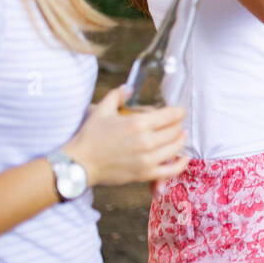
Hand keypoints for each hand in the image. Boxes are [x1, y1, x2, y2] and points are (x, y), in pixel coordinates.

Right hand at [62, 85, 189, 186]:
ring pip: (176, 148)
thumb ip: (117, 95)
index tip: (180, 111)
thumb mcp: (102, 110)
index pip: (170, 115)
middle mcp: (146, 141)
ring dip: (181, 140)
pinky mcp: (144, 174)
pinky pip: (171, 171)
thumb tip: (129, 88)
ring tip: (180, 136)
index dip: (178, 112)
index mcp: (138, 123)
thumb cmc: (90, 136)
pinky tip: (183, 158)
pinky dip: (180, 164)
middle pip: (175, 130)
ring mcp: (147, 159)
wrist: (80, 163)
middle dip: (178, 125)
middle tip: (176, 123)